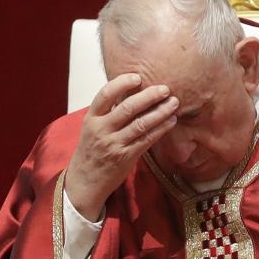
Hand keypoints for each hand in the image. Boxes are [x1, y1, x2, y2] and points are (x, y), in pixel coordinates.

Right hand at [65, 73, 178, 219]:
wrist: (85, 181)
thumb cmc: (91, 150)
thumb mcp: (91, 128)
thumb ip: (108, 112)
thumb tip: (131, 92)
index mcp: (91, 118)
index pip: (105, 94)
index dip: (122, 83)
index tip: (138, 77)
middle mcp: (101, 130)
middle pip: (128, 107)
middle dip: (149, 96)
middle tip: (165, 89)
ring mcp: (114, 144)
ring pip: (141, 123)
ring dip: (160, 112)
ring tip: (174, 103)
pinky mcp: (126, 157)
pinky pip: (147, 139)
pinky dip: (161, 128)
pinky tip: (171, 121)